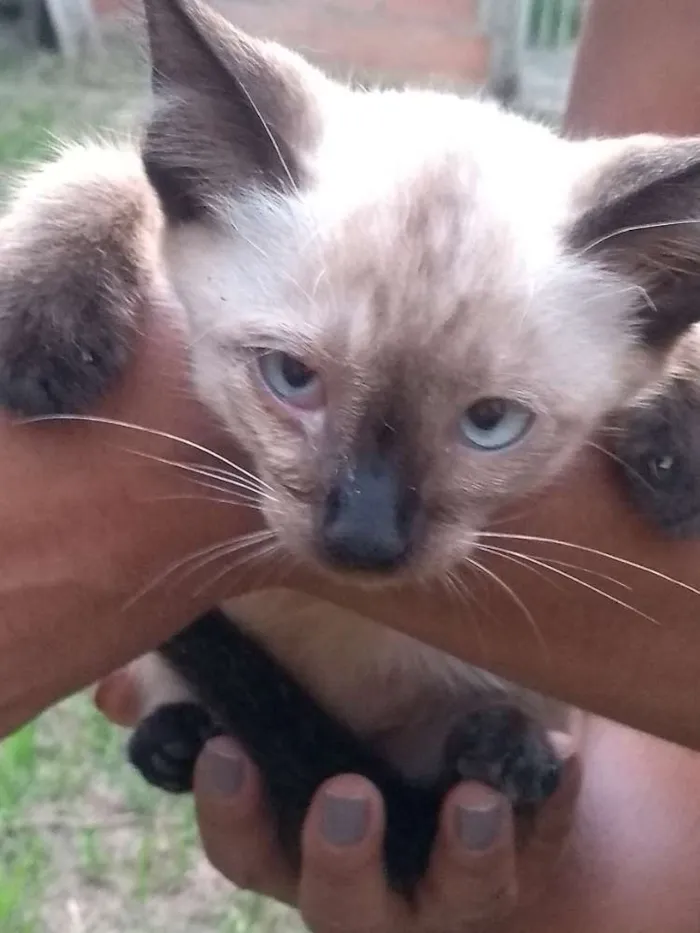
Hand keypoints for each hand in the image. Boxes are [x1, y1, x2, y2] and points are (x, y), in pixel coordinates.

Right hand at [96, 669, 579, 932]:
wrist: (457, 766)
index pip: (247, 845)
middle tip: (345, 798)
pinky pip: (542, 843)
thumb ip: (205, 693)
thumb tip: (121, 692)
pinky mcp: (522, 857)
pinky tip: (556, 753)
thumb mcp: (274, 712)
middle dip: (339, 857)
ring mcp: (448, 882)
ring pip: (453, 897)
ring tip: (474, 801)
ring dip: (463, 854)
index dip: (232, 808)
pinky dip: (549, 802)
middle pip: (339, 899)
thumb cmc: (348, 736)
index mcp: (297, 839)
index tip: (225, 750)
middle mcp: (368, 879)